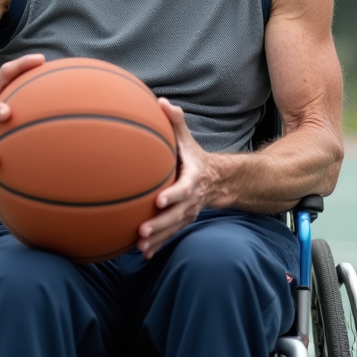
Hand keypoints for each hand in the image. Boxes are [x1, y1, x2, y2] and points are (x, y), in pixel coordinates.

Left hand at [136, 99, 217, 258]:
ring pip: (174, 227)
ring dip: (158, 238)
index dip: (174, 194)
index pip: (185, 188)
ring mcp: (188, 212)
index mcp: (193, 178)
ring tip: (140, 245)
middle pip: (178, 213)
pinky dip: (159, 245)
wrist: (217, 179)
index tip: (160, 200)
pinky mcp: (182, 220)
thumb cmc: (193, 157)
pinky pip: (171, 234)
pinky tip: (143, 254)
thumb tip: (161, 101)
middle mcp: (192, 198)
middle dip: (161, 223)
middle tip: (143, 230)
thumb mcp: (187, 139)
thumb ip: (175, 122)